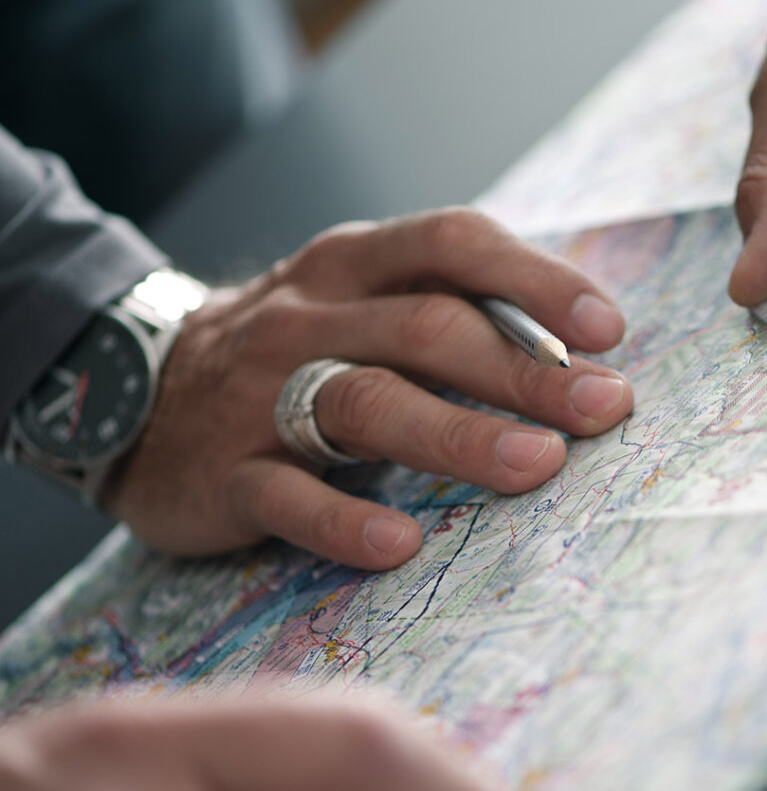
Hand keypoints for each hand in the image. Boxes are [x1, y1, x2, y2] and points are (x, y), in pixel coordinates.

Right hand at [105, 208, 632, 567]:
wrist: (131, 390)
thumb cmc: (289, 351)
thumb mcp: (356, 304)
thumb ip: (447, 312)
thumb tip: (578, 346)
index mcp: (352, 264)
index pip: (452, 244)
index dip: (533, 279)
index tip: (610, 328)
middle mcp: (309, 317)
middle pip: (425, 330)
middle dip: (522, 370)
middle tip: (603, 409)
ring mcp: (261, 395)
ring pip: (366, 403)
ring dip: (458, 434)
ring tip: (537, 467)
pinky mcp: (225, 472)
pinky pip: (288, 497)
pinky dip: (345, 521)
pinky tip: (401, 546)